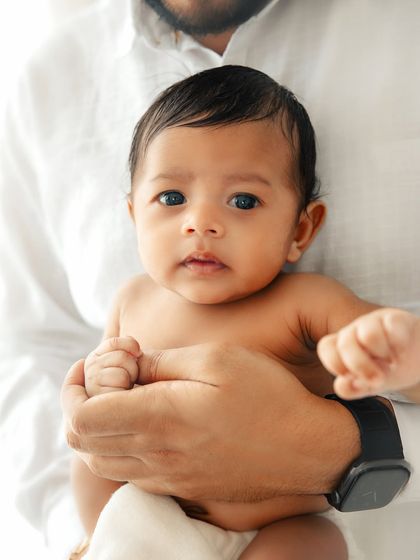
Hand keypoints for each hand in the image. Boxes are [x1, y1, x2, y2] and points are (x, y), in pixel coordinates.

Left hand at [62, 343, 359, 500]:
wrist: (308, 449)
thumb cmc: (267, 395)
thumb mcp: (215, 359)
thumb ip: (162, 363)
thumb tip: (129, 368)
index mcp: (160, 419)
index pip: (81, 417)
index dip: (73, 388)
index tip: (92, 363)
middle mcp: (157, 456)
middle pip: (83, 442)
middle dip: (81, 404)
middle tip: (108, 376)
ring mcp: (169, 478)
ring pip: (104, 462)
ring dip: (99, 428)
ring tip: (126, 397)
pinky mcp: (184, 487)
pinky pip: (132, 474)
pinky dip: (122, 447)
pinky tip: (149, 422)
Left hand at [318, 308, 419, 398]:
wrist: (419, 357)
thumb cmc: (389, 369)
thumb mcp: (370, 384)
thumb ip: (354, 388)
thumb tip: (341, 385)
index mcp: (344, 346)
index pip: (326, 347)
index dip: (334, 364)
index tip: (350, 378)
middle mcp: (356, 331)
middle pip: (345, 343)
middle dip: (360, 366)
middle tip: (378, 380)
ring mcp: (376, 322)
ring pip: (369, 335)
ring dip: (382, 354)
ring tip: (392, 362)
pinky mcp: (397, 318)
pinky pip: (393, 327)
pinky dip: (399, 345)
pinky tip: (402, 352)